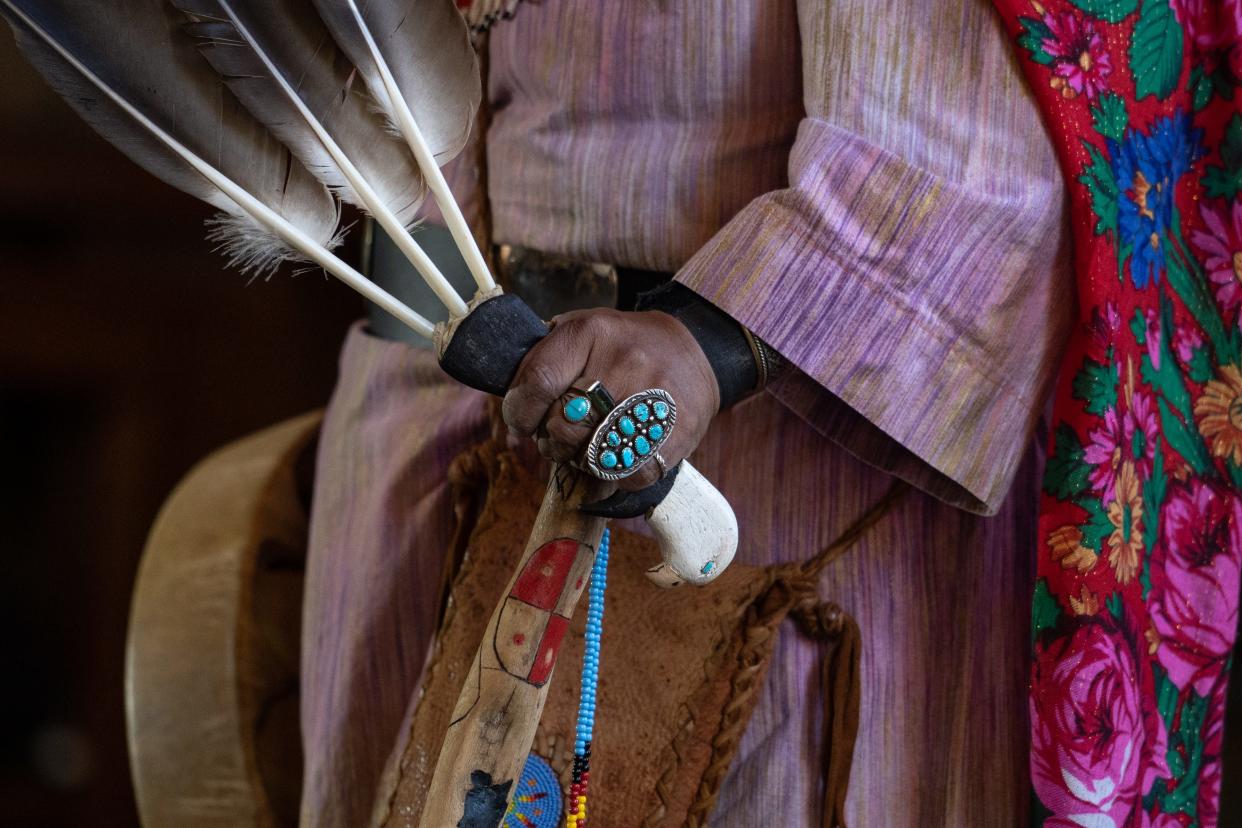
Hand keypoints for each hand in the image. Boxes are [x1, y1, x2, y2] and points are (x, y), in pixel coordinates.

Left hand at [502, 307, 719, 490]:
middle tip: (558, 435)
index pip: (538, 382)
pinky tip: (614, 458)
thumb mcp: (582, 332)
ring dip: (579, 461)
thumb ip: (542, 362)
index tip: (521, 421)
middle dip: (550, 440)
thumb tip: (512, 417)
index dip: (520, 412)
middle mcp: (624, 362)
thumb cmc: (623, 346)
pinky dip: (613, 476)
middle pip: (562, 425)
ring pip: (592, 456)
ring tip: (585, 446)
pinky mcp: (676, 432)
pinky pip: (628, 475)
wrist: (695, 349)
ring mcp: (652, 399)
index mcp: (591, 333)